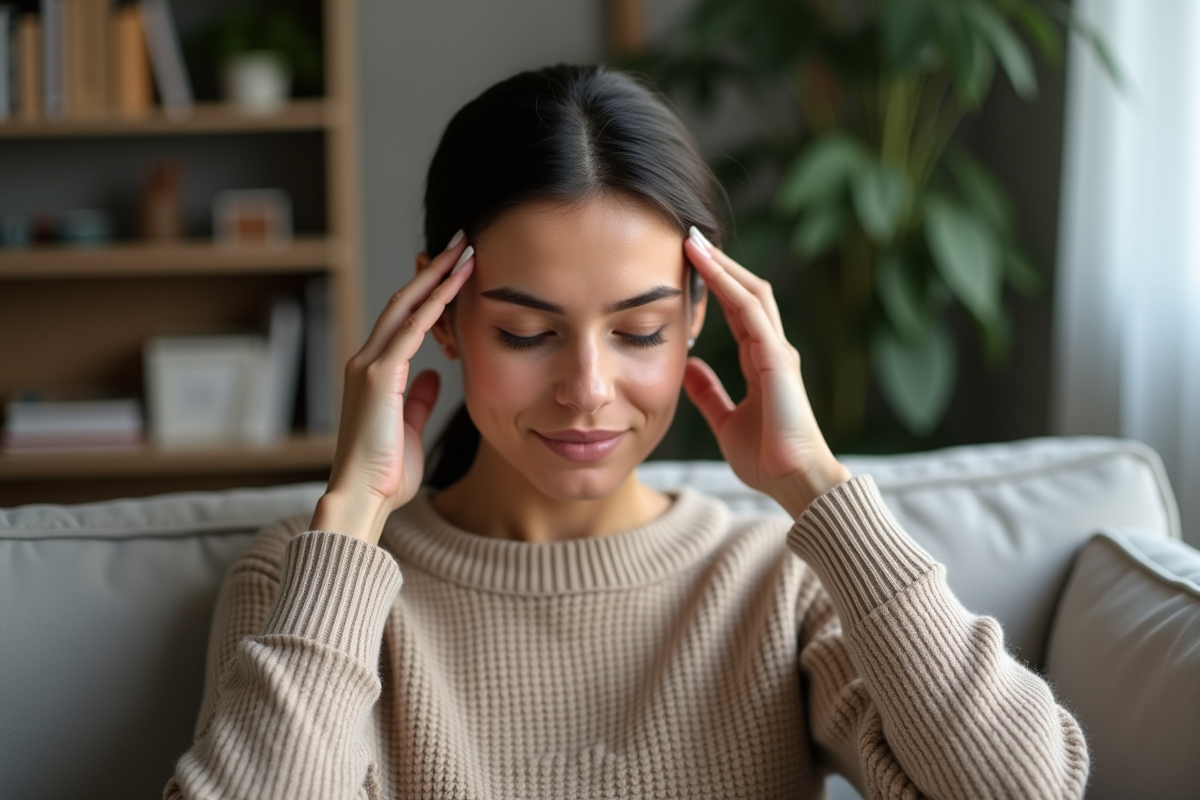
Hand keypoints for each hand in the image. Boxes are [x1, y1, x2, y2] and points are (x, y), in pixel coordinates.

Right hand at [311, 233, 474, 544]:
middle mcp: (366, 361)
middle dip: (431, 270)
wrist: (362, 497)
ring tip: (463, 251)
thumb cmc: (385, 473)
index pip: (403, 320)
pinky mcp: (379, 377)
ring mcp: (369, 366)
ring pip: (406, 307)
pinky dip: (435, 304)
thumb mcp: (410, 429)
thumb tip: (434, 375)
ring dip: (436, 277)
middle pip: (402, 301)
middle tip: (459, 242)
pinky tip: (456, 284)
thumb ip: (419, 399)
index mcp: (374, 374)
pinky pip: (411, 330)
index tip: (453, 269)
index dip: (427, 292)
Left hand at [681, 228, 850, 517]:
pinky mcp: (778, 360)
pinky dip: (728, 286)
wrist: (794, 483)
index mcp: (762, 362)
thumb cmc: (768, 459)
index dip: (715, 286)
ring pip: (752, 293)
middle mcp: (773, 350)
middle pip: (747, 292)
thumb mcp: (725, 421)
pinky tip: (707, 269)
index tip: (689, 264)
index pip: (738, 312)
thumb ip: (708, 394)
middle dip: (720, 264)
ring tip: (695, 242)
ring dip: (723, 266)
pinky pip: (751, 313)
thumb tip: (687, 369)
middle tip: (689, 239)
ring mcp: (779, 352)